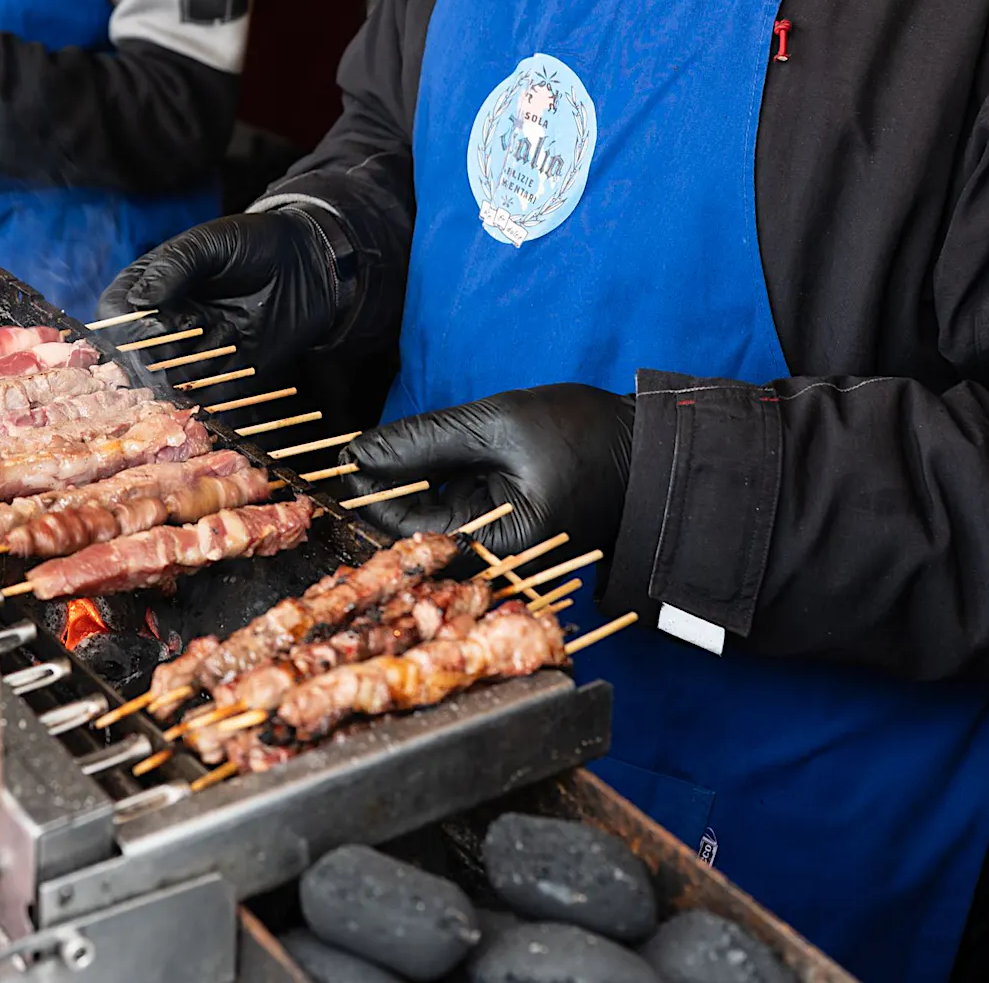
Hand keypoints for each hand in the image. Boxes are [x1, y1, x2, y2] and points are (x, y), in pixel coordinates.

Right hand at [98, 210, 343, 384]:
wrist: (306, 265)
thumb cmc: (253, 245)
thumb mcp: (209, 243)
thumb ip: (173, 267)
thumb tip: (139, 301)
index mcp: (148, 289)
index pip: (114, 319)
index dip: (128, 328)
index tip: (158, 322)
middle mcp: (163, 326)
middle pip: (136, 360)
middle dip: (165, 349)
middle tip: (198, 322)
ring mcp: (191, 354)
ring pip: (171, 382)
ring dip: (197, 361)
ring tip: (227, 328)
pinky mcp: (222, 375)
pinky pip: (208, 395)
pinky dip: (221, 377)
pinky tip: (240, 345)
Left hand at [345, 383, 634, 557]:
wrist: (648, 448)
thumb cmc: (586, 436)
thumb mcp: (498, 425)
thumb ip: (424, 440)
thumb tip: (358, 452)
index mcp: (499, 551)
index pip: (409, 533)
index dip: (369, 493)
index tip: (339, 457)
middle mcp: (497, 563)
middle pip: (415, 532)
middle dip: (382, 490)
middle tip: (351, 451)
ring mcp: (499, 547)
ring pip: (431, 519)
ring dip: (405, 485)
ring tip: (381, 450)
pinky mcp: (504, 528)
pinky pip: (454, 510)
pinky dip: (433, 483)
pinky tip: (418, 458)